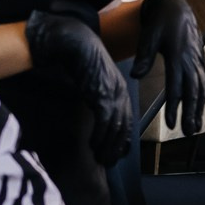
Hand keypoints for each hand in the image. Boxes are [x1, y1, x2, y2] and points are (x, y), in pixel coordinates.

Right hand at [26, 10, 131, 164]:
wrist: (77, 43)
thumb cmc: (83, 61)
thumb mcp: (96, 81)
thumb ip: (100, 97)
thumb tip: (98, 115)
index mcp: (122, 91)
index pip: (127, 121)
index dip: (123, 139)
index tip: (118, 153)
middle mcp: (122, 94)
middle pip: (124, 128)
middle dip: (117, 148)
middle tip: (108, 161)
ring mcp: (114, 94)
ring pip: (115, 128)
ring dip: (107, 146)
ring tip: (99, 158)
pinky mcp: (103, 94)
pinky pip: (104, 121)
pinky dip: (99, 136)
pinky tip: (92, 145)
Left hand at [132, 0, 204, 136]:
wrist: (176, 5)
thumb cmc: (159, 21)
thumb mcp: (148, 36)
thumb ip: (143, 57)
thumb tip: (135, 76)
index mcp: (177, 55)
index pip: (177, 87)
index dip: (175, 107)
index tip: (172, 125)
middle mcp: (191, 59)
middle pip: (194, 91)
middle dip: (192, 113)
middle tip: (188, 132)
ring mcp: (198, 58)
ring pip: (202, 87)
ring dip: (200, 108)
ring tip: (196, 126)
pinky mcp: (200, 58)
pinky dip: (204, 95)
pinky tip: (201, 106)